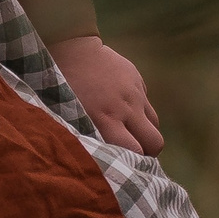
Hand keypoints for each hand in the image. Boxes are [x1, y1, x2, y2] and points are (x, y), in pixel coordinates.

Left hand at [49, 35, 161, 154]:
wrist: (72, 49)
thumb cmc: (63, 89)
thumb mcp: (72, 117)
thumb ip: (91, 137)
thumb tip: (107, 160)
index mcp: (106, 119)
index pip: (134, 151)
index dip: (134, 164)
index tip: (126, 168)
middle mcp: (125, 108)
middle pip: (154, 142)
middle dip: (148, 153)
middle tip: (134, 156)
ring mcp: (135, 93)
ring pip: (155, 125)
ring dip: (145, 134)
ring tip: (131, 135)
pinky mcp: (139, 81)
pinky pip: (147, 105)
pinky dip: (139, 113)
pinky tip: (123, 110)